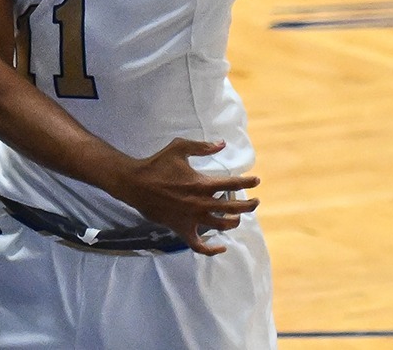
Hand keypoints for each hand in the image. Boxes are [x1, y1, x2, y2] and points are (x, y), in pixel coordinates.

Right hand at [107, 138, 259, 254]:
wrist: (136, 183)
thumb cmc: (157, 164)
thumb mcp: (180, 148)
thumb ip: (202, 146)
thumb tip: (222, 144)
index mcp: (202, 183)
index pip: (232, 184)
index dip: (247, 182)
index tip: (256, 181)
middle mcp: (201, 203)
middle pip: (233, 207)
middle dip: (249, 205)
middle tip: (256, 202)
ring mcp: (192, 218)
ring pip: (222, 226)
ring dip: (235, 222)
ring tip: (239, 217)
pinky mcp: (182, 230)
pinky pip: (200, 246)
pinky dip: (212, 249)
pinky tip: (221, 246)